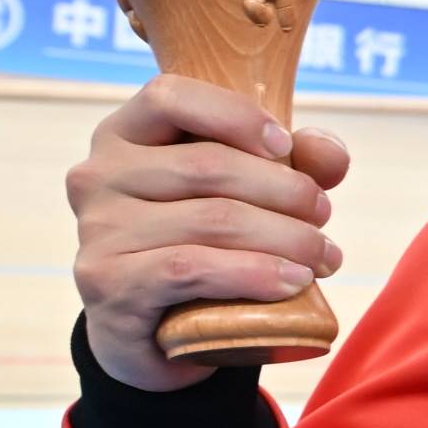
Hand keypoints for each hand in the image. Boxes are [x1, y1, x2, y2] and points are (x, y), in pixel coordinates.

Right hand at [68, 77, 350, 390]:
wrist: (153, 331)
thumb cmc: (203, 246)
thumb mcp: (248, 195)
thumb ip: (294, 163)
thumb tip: (330, 155)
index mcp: (123, 136)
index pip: (168, 96)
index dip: (234, 115)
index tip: (285, 145)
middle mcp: (97, 176)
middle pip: (208, 166)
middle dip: (285, 191)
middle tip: (323, 216)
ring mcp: (96, 230)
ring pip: (211, 219)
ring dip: (286, 238)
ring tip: (324, 258)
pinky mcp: (106, 283)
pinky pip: (191, 268)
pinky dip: (254, 274)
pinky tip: (293, 282)